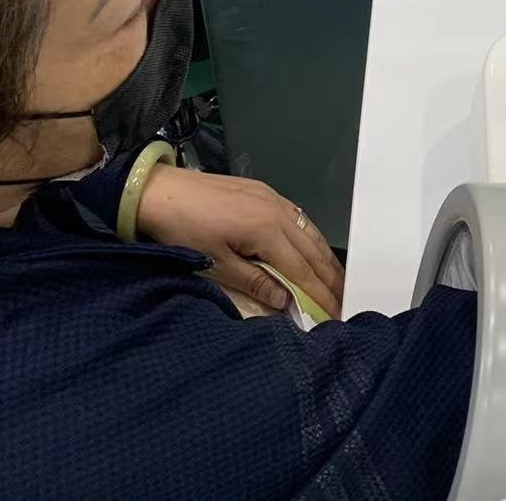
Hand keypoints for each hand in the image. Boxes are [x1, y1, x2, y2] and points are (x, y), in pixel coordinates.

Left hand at [135, 166, 344, 318]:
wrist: (159, 191)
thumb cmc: (183, 230)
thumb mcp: (216, 264)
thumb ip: (255, 283)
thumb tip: (286, 302)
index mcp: (267, 231)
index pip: (302, 271)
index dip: (320, 295)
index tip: (335, 314)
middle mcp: (277, 212)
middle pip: (312, 250)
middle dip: (330, 278)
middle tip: (346, 300)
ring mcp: (273, 198)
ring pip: (309, 232)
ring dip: (324, 257)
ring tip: (337, 280)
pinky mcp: (264, 191)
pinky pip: (298, 218)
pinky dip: (310, 237)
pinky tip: (313, 248)